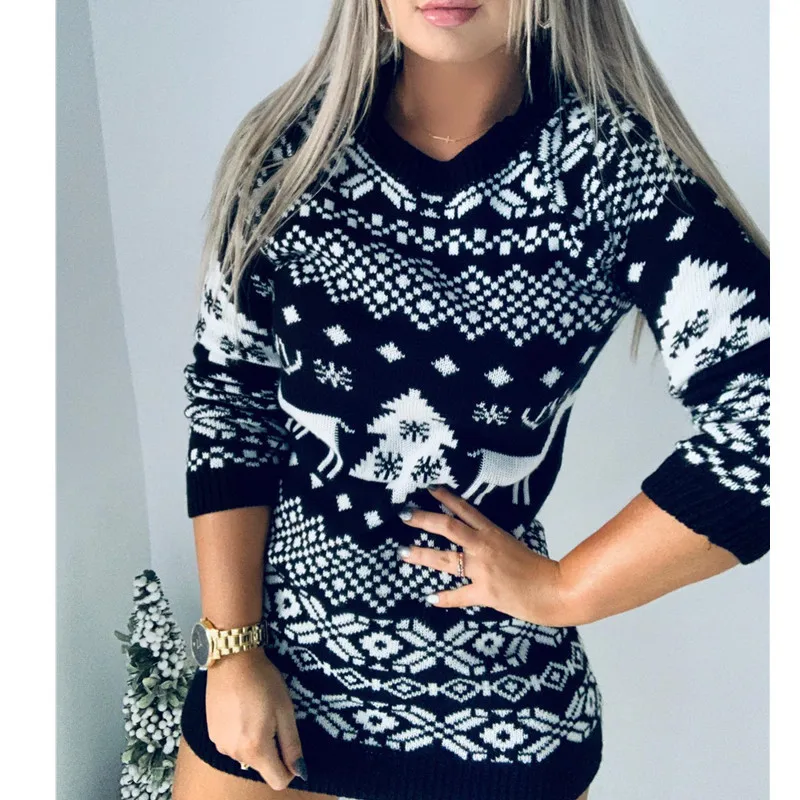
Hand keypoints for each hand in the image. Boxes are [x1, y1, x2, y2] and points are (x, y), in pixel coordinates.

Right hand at [205, 647, 306, 789]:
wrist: (231, 659)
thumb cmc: (263, 681)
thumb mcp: (285, 711)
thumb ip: (292, 745)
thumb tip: (299, 772)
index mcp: (256, 749)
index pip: (277, 781)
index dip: (290, 769)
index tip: (291, 746)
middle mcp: (235, 754)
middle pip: (262, 767)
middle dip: (272, 749)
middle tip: (273, 718)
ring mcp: (220, 745)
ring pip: (247, 755)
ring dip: (255, 741)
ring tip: (256, 710)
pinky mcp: (212, 734)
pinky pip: (233, 744)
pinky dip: (241, 734)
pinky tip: (242, 710)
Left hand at [398, 485, 570, 626]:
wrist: (554, 590)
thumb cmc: (536, 568)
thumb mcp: (511, 544)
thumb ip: (490, 540)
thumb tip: (471, 537)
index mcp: (492, 533)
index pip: (465, 510)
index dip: (446, 498)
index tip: (429, 489)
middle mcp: (484, 547)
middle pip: (448, 527)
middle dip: (424, 520)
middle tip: (404, 514)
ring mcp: (483, 570)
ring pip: (446, 559)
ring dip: (422, 555)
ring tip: (402, 552)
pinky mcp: (485, 592)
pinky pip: (459, 595)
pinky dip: (444, 598)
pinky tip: (430, 598)